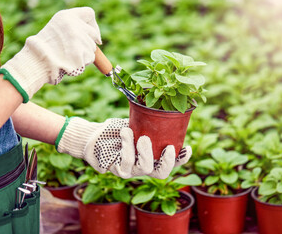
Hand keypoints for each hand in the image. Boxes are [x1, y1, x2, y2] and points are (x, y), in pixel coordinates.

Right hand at [0, 7, 100, 102]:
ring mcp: (78, 40)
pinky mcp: (82, 54)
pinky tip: (69, 63)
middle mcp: (74, 25)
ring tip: (67, 57)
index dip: (93, 25)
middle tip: (73, 50)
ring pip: (92, 48)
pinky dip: (83, 63)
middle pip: (93, 34)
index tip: (93, 35)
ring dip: (84, 54)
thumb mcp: (57, 29)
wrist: (35, 63)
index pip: (89, 13)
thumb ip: (74, 27)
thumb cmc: (45, 48)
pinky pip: (90, 59)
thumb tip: (98, 40)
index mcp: (66, 16)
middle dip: (88, 43)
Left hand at [56, 117, 191, 178]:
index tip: (187, 147)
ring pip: (145, 168)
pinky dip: (127, 145)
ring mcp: (131, 171)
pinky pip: (127, 161)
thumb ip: (150, 123)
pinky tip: (125, 131)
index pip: (172, 162)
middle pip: (162, 173)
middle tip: (168, 147)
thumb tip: (164, 107)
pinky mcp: (118, 170)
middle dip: (168, 161)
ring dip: (145, 151)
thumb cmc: (118, 130)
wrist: (95, 135)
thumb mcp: (137, 124)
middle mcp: (144, 167)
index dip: (182, 159)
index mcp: (152, 157)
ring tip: (141, 137)